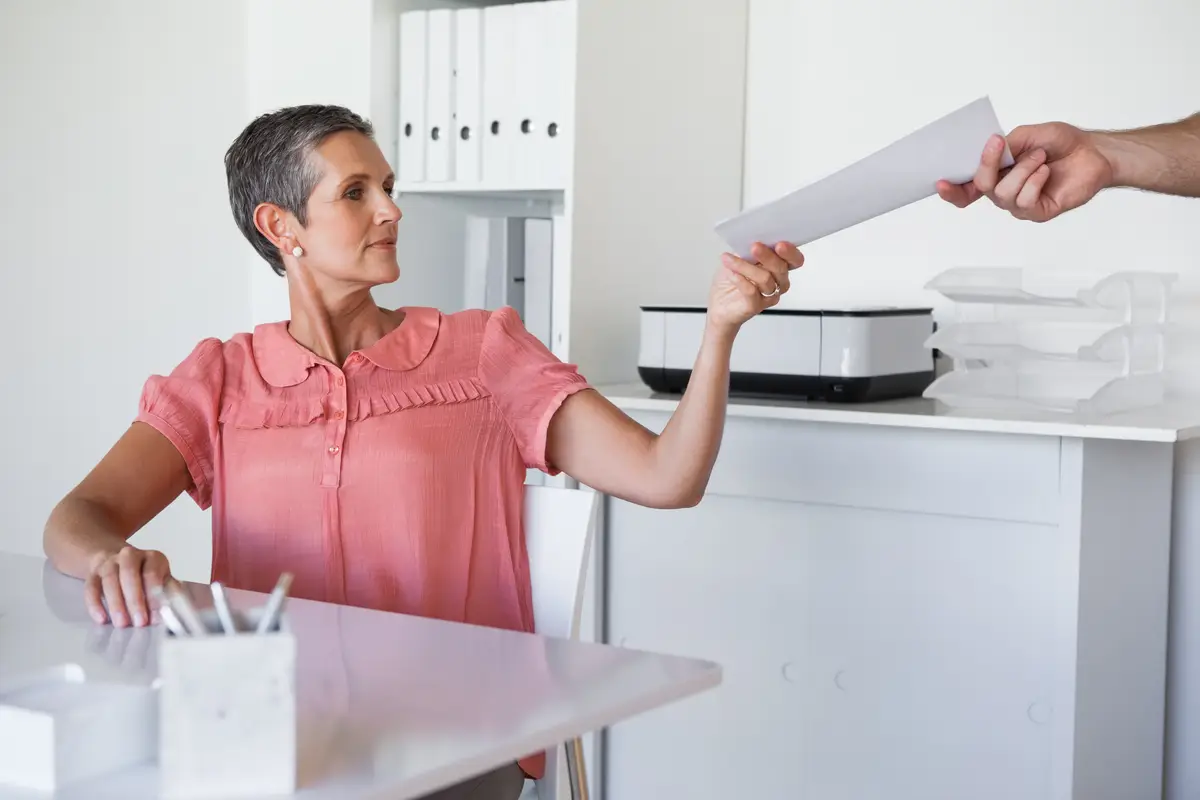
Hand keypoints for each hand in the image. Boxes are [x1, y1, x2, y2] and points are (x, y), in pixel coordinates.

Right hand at [84, 545, 171, 626]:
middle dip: (135, 600)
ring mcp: (109, 563)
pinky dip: (95, 604)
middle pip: (129, 573)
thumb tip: (162, 615)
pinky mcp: (93, 574)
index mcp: (152, 557)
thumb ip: (164, 595)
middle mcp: (130, 556)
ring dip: (116, 604)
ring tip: (122, 624)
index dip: (153, 593)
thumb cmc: (146, 578)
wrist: (120, 564)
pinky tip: (102, 619)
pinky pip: (91, 587)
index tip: (155, 612)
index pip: (152, 572)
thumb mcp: (161, 582)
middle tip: (140, 622)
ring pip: (109, 580)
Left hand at [709, 241, 804, 331]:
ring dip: (745, 266)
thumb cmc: (730, 281)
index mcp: (778, 267)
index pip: (795, 260)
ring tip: (729, 260)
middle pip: (781, 269)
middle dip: (768, 256)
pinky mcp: (755, 306)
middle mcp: (777, 282)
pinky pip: (752, 292)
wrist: (717, 305)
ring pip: (765, 279)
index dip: (791, 253)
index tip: (780, 244)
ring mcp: (767, 296)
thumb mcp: (738, 258)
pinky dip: (740, 280)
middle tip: (754, 247)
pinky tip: (731, 273)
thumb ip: (749, 249)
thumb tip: (754, 238)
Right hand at [936, 123, 1113, 221]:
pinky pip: (1024, 201)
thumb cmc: (1062, 143)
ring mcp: (1020, 204)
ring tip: (1040, 157)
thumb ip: (1005, 145)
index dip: (951, 190)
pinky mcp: (1038, 212)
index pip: (967, 189)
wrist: (1094, 152)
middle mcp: (1004, 191)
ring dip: (1021, 170)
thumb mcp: (1027, 135)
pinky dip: (1034, 181)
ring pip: (1003, 193)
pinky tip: (1046, 172)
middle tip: (998, 144)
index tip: (940, 182)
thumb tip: (989, 151)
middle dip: (987, 165)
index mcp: (996, 174)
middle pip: (980, 187)